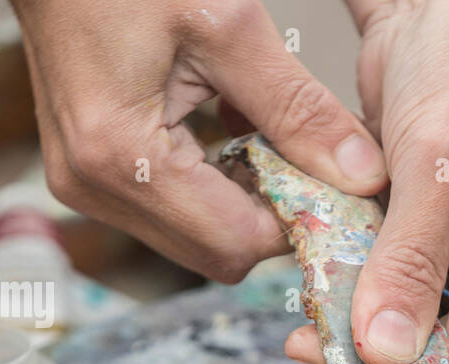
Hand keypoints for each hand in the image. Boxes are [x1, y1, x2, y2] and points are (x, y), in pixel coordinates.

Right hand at [9, 0, 387, 282]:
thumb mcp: (228, 25)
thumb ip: (298, 108)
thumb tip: (363, 175)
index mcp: (118, 157)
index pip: (236, 242)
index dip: (298, 221)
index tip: (342, 185)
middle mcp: (93, 188)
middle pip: (217, 253)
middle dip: (274, 215)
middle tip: (314, 160)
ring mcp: (85, 186)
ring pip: (198, 239)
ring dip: (246, 199)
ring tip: (271, 136)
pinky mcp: (90, 174)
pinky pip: (172, 210)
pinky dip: (215, 183)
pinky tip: (233, 130)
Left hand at [284, 0, 448, 363]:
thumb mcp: (438, 160)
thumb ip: (410, 262)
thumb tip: (384, 355)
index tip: (320, 355)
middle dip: (383, 363)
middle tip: (306, 337)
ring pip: (425, 339)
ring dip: (368, 330)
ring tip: (309, 298)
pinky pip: (408, 298)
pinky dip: (366, 294)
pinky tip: (327, 272)